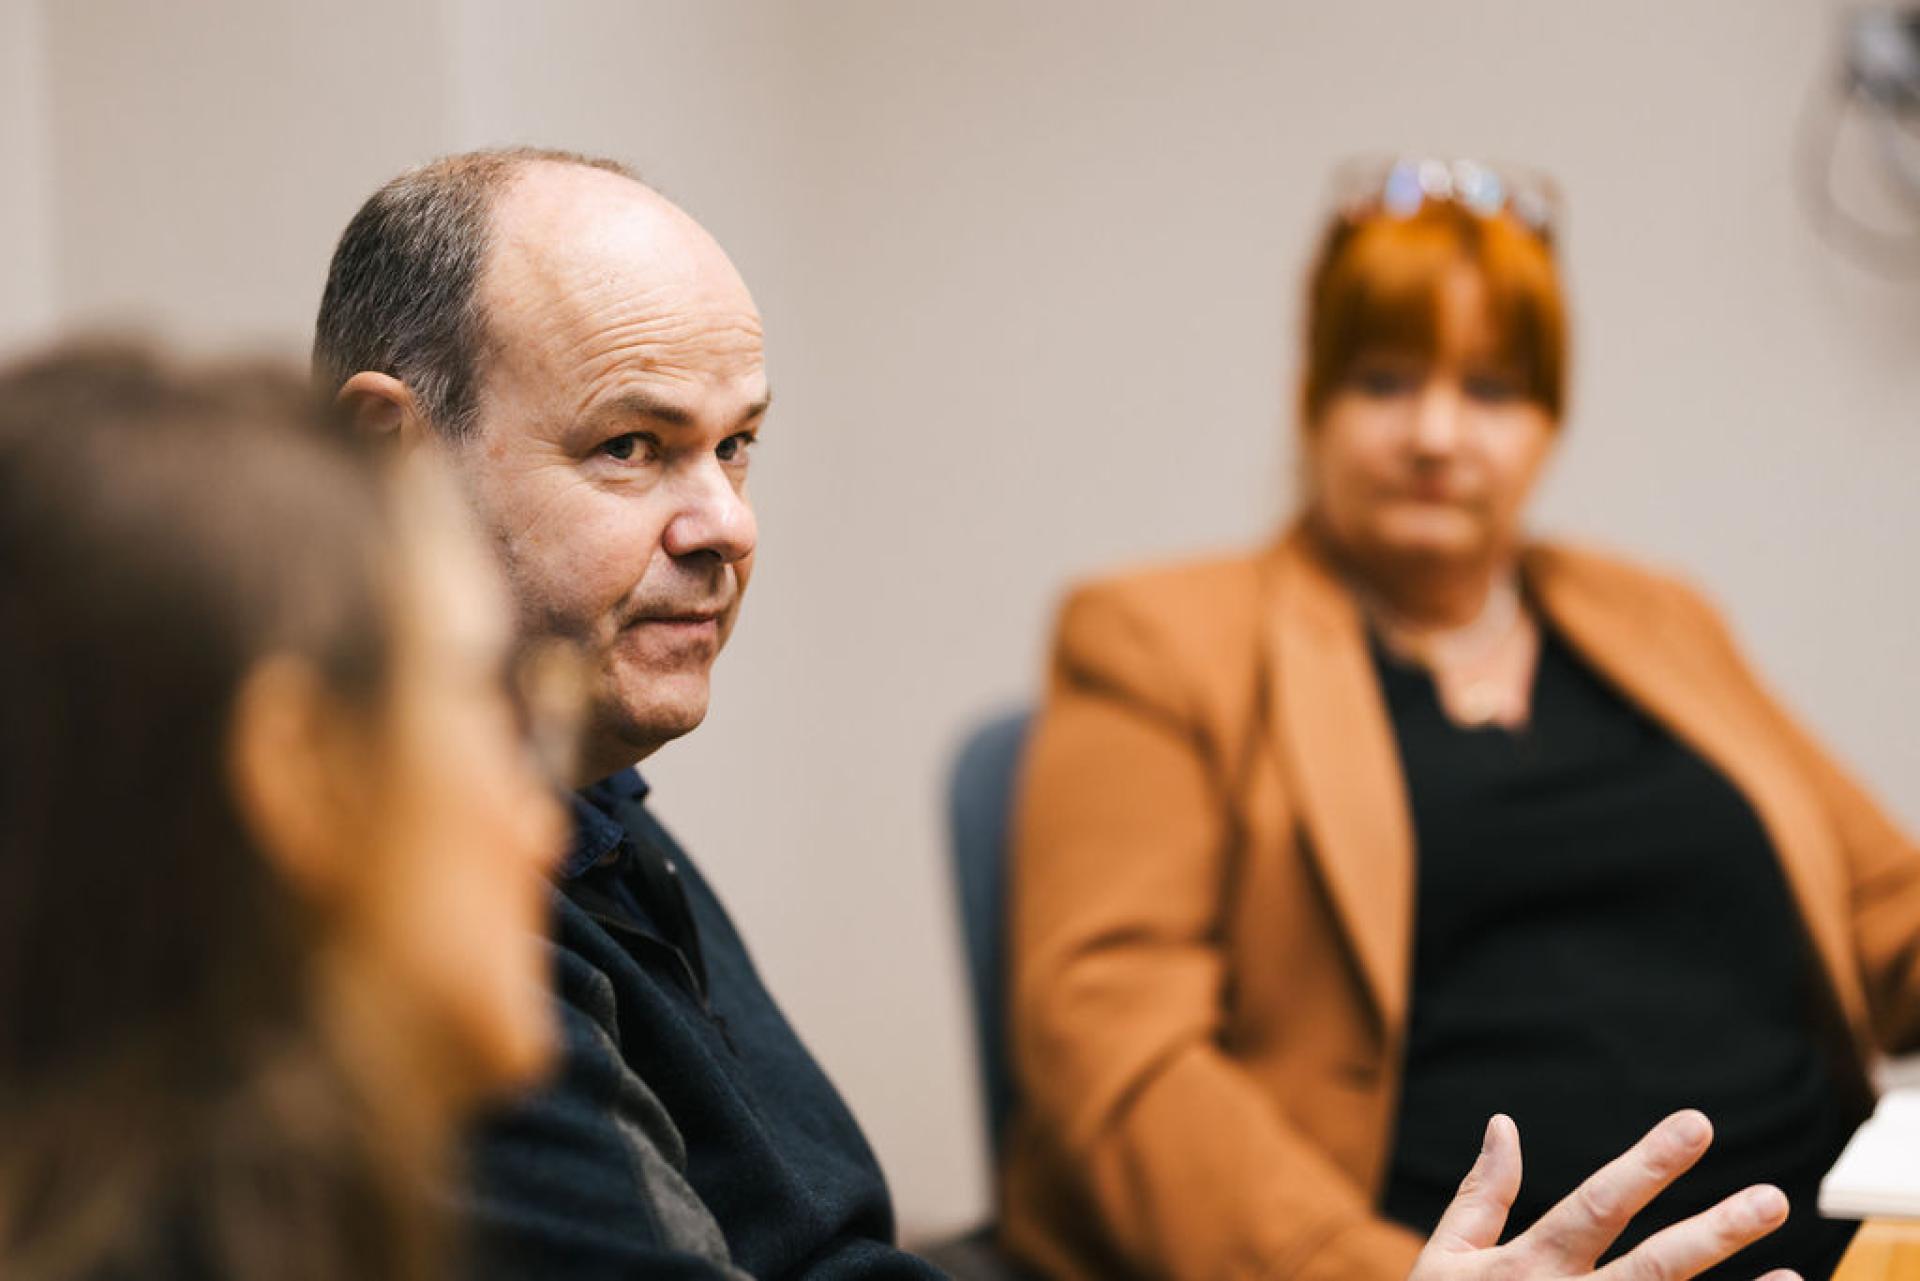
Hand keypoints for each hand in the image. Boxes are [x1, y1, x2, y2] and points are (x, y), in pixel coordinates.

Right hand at [1408, 1111, 1796, 1280]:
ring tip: (1793, 1275)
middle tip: (1772, 1201)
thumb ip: (1482, 1196)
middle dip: (1713, 1234)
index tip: (1697, 1125)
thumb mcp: (1445, 1260)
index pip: (1598, 1207)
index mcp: (1527, 1267)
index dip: (1649, 1166)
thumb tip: (1503, 1125)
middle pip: (1653, 1270)